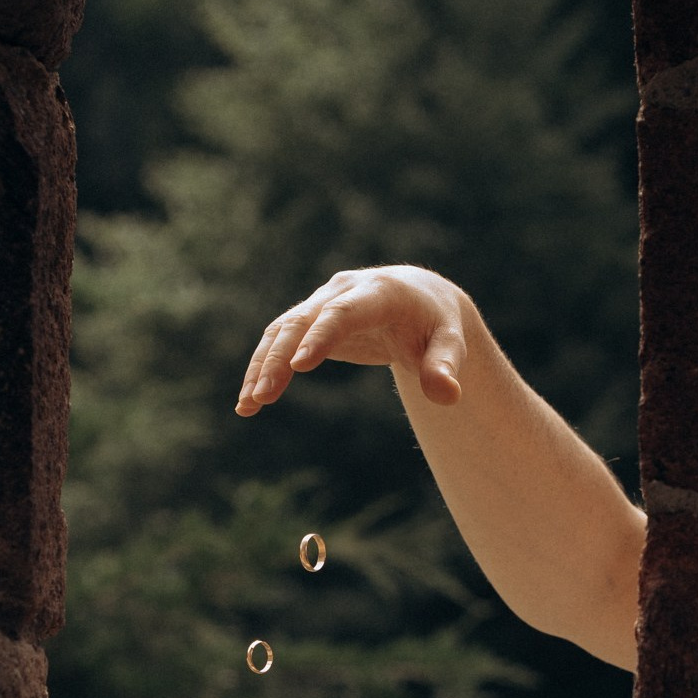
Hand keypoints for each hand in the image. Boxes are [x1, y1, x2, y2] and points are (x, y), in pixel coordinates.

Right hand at [235, 266, 469, 415]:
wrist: (419, 299)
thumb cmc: (436, 324)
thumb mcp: (450, 343)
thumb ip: (445, 366)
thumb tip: (448, 396)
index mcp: (379, 292)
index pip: (344, 312)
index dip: (321, 336)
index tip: (300, 365)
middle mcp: (343, 290)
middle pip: (302, 321)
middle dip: (280, 359)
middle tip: (262, 396)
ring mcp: (321, 302)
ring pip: (282, 331)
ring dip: (261, 367)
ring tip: (247, 407)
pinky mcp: (309, 319)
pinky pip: (278, 341)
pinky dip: (262, 369)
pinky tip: (248, 403)